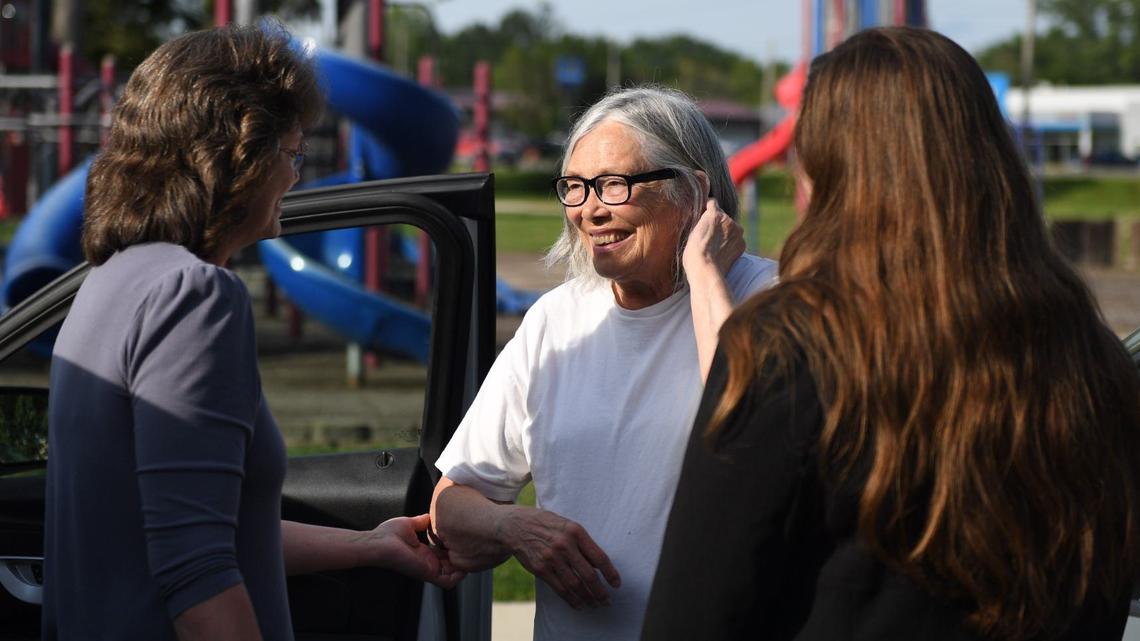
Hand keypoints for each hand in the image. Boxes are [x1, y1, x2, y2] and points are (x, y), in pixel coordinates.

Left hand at [368, 514, 464, 588]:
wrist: (377, 544)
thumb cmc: (387, 535)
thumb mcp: (409, 524)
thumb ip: (421, 521)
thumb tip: (430, 515)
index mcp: (423, 552)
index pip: (444, 554)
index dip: (455, 548)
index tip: (463, 539)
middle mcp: (427, 562)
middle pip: (451, 565)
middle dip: (462, 558)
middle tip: (471, 548)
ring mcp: (428, 569)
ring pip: (452, 575)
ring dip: (463, 568)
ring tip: (471, 557)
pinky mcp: (427, 573)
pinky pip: (447, 582)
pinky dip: (457, 577)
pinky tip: (464, 568)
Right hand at [498, 506, 620, 609]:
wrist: (516, 526)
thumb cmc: (547, 525)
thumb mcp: (567, 525)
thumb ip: (583, 543)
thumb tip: (600, 565)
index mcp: (576, 531)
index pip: (599, 557)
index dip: (610, 573)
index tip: (616, 584)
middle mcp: (564, 545)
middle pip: (589, 575)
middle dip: (600, 592)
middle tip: (607, 601)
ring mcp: (551, 558)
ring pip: (575, 585)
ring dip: (588, 598)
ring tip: (595, 604)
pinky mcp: (540, 569)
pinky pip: (560, 589)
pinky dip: (571, 599)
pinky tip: (579, 604)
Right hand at [682, 198, 744, 277]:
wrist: (705, 270)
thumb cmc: (693, 254)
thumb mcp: (693, 233)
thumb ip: (703, 224)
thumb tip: (707, 225)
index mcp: (714, 213)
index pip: (713, 203)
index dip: (708, 210)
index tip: (706, 217)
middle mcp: (729, 219)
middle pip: (724, 218)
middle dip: (719, 225)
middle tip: (710, 238)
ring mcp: (737, 232)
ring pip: (732, 230)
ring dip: (726, 235)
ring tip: (716, 248)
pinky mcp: (742, 244)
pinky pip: (736, 241)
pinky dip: (731, 246)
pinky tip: (722, 254)